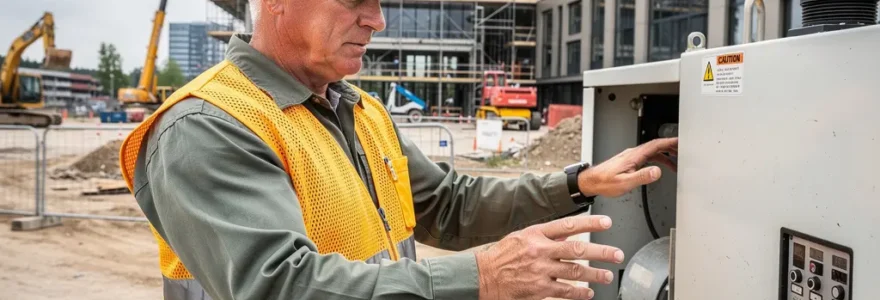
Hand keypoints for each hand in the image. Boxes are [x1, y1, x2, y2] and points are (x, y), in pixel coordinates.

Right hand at [475, 215, 623, 299]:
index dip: (590, 223)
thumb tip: (569, 233)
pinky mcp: (539, 289)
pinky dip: (580, 293)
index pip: (568, 225)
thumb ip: (545, 236)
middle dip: (601, 252)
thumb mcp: (521, 238)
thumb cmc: (501, 257)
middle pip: (578, 249)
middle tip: (617, 254)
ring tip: (607, 275)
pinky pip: (565, 291)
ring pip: (576, 271)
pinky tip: (588, 293)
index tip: (607, 223)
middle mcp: (540, 250)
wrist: (482, 277)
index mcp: (535, 234)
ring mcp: (540, 271)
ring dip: (595, 274)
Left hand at [578, 138, 677, 197]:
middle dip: (671, 146)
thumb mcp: (625, 182)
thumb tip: (657, 171)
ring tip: (677, 162)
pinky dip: (657, 160)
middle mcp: (632, 154)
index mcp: (633, 156)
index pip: (656, 144)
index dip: (670, 142)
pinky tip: (660, 167)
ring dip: (665, 154)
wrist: (591, 182)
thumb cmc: (604, 182)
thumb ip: (642, 177)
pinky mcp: (628, 161)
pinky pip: (647, 157)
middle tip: (684, 150)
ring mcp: (630, 157)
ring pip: (652, 151)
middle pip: (656, 145)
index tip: (682, 141)